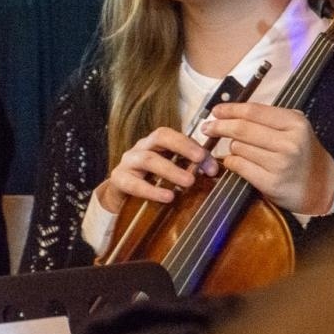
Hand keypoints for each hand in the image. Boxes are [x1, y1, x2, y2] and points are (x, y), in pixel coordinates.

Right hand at [97, 126, 212, 213]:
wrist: (121, 198)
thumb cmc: (150, 181)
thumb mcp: (171, 171)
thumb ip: (190, 168)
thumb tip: (213, 170)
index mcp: (156, 143)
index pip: (176, 135)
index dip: (193, 146)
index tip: (211, 165)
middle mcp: (142, 147)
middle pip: (161, 136)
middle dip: (182, 146)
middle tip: (200, 159)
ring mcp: (129, 162)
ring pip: (148, 159)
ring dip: (170, 169)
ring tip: (188, 181)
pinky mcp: (119, 180)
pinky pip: (134, 183)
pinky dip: (152, 190)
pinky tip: (168, 197)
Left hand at [201, 102, 333, 215]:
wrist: (321, 186)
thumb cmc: (302, 153)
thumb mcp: (295, 128)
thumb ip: (268, 117)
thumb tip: (230, 112)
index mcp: (294, 123)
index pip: (253, 111)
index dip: (230, 110)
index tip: (216, 111)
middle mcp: (289, 142)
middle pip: (242, 129)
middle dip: (220, 126)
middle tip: (208, 127)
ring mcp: (280, 164)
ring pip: (238, 148)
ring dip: (232, 147)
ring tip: (240, 150)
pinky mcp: (271, 183)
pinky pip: (238, 166)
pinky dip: (232, 162)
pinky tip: (237, 162)